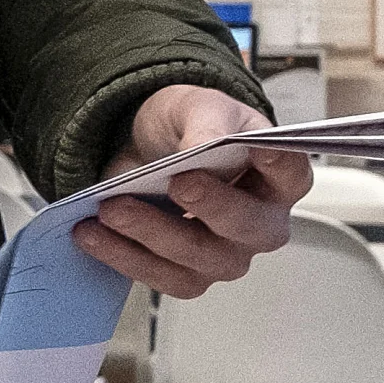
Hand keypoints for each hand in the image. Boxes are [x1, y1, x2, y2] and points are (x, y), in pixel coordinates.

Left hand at [69, 83, 308, 298]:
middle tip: (178, 182)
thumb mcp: (198, 107)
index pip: (291, 174)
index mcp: (278, 178)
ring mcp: (225, 254)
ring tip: (110, 208)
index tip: (259, 148)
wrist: (150, 149)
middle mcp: (259, 224)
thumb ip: (206, 123)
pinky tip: (92, 233)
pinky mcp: (186, 273)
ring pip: (199, 260)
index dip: (280, 164)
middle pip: (248, 228)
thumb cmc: (192, 128)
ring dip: (151, 235)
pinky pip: (160, 276)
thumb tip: (200, 149)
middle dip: (212, 207)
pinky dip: (122, 256)